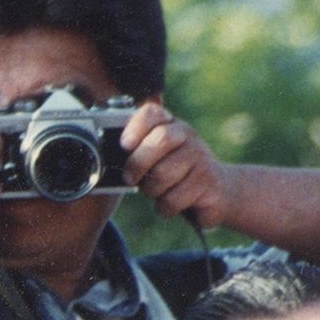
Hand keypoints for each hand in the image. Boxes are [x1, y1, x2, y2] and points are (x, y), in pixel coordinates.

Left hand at [120, 102, 236, 227]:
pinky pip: (173, 198)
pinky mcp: (209, 183)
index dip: (136, 127)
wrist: (217, 191)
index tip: (125, 145)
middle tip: (131, 178)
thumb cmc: (174, 173)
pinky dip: (165, 207)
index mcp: (169, 125)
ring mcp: (201, 158)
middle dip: (138, 164)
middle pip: (160, 140)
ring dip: (152, 190)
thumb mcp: (154, 157)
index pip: (152, 112)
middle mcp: (187, 136)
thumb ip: (134, 150)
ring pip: (163, 174)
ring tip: (157, 191)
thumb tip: (102, 154)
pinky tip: (172, 202)